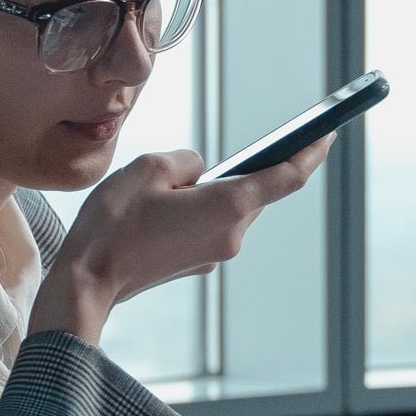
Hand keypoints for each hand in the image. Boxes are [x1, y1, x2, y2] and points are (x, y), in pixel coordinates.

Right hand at [32, 139, 330, 345]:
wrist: (87, 283)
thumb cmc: (114, 223)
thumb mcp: (149, 167)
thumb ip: (186, 160)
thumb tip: (198, 172)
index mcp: (229, 206)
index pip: (287, 176)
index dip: (311, 152)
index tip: (328, 133)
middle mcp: (232, 235)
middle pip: (253, 192)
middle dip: (243, 169)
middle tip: (231, 149)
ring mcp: (215, 254)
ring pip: (227, 209)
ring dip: (211, 191)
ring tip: (167, 185)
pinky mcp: (196, 264)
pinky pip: (207, 226)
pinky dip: (195, 211)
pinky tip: (159, 208)